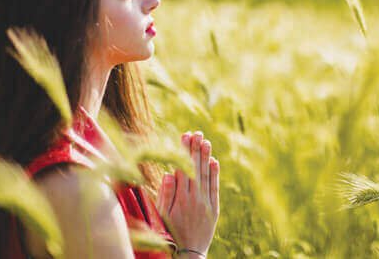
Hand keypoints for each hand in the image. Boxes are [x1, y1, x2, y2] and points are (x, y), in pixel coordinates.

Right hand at [156, 131, 219, 255]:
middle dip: (196, 149)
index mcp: (181, 199)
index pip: (183, 169)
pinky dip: (215, 174)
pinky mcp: (214, 209)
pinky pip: (215, 188)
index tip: (185, 136)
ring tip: (205, 141)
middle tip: (197, 133)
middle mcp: (195, 199)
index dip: (184, 152)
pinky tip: (214, 160)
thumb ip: (166, 194)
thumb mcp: (163, 215)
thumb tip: (170, 173)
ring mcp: (206, 203)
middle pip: (196, 169)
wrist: (189, 255)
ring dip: (206, 157)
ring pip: (206, 175)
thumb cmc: (170, 233)